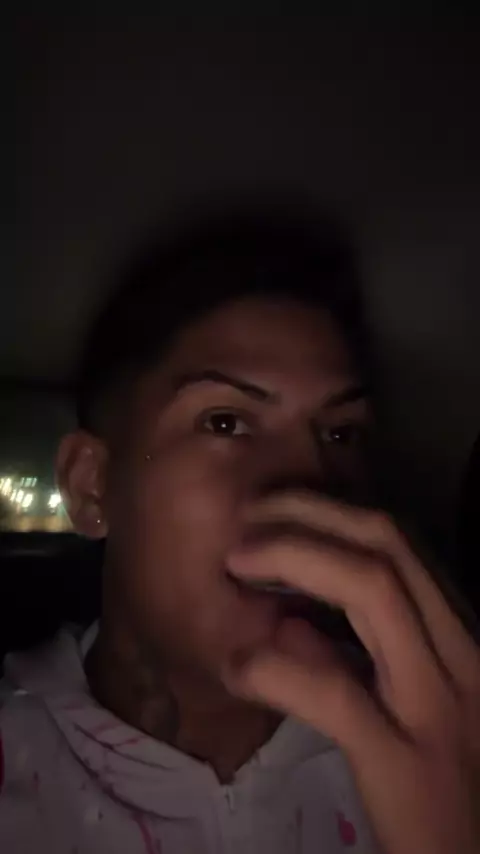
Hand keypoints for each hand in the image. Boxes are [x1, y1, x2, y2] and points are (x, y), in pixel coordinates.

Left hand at [225, 493, 479, 853]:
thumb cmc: (448, 779)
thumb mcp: (417, 700)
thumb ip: (367, 657)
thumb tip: (292, 622)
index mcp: (459, 635)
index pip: (401, 541)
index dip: (331, 509)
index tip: (275, 507)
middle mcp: (462, 655)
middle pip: (386, 546)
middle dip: (307, 514)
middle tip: (246, 518)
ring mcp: (439, 706)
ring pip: (374, 592)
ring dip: (293, 558)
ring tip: (237, 562)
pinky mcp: (409, 765)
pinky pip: (337, 695)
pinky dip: (278, 668)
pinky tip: (238, 668)